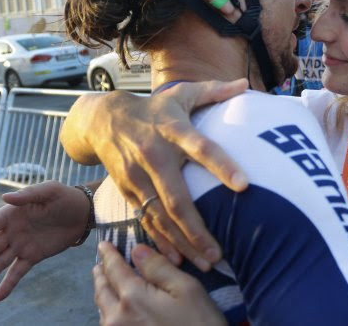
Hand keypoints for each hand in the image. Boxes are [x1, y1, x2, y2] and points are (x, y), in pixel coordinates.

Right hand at [0, 181, 89, 300]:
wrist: (83, 212)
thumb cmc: (65, 197)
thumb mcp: (50, 191)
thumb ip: (29, 194)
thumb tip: (5, 197)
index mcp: (11, 214)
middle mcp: (11, 231)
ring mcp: (20, 245)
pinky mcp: (32, 256)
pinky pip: (17, 272)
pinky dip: (7, 284)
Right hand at [71, 79, 247, 269]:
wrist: (103, 119)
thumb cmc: (155, 108)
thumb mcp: (181, 94)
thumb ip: (214, 91)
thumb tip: (244, 84)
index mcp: (173, 129)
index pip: (201, 147)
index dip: (222, 165)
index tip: (244, 185)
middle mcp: (154, 155)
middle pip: (177, 198)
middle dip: (198, 228)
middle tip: (219, 252)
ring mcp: (137, 176)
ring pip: (160, 216)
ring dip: (181, 242)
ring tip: (205, 262)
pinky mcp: (127, 190)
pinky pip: (146, 220)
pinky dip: (160, 241)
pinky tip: (177, 259)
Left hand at [93, 242, 226, 325]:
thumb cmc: (198, 322)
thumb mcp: (186, 288)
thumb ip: (159, 268)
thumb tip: (136, 250)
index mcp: (132, 297)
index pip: (115, 269)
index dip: (109, 255)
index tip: (103, 244)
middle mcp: (116, 318)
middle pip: (102, 290)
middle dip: (101, 274)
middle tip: (100, 264)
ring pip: (102, 309)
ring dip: (102, 292)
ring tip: (105, 283)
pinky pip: (107, 324)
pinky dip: (107, 310)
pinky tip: (113, 307)